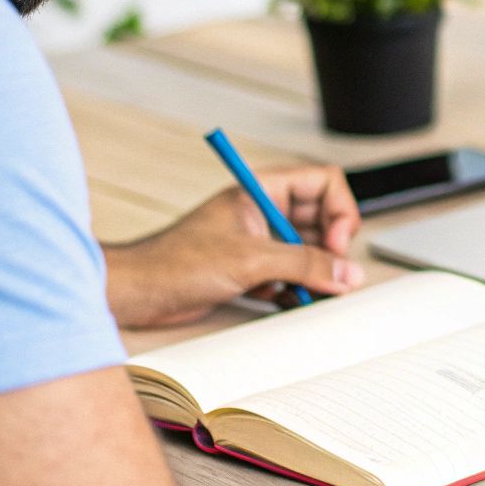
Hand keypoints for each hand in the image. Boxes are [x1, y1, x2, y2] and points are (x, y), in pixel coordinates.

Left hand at [104, 165, 363, 328]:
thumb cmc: (175, 262)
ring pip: (307, 252)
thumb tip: (346, 273)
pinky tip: (285, 302)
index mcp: (263, 190)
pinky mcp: (251, 269)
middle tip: (331, 275)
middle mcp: (264, 212)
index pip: (323, 183)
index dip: (339, 212)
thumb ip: (304, 264)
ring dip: (314, 274)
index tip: (335, 244)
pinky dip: (294, 290)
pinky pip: (289, 276)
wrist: (138, 293)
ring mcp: (258, 241)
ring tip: (310, 294)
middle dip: (330, 250)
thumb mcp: (250, 260)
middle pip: (321, 221)